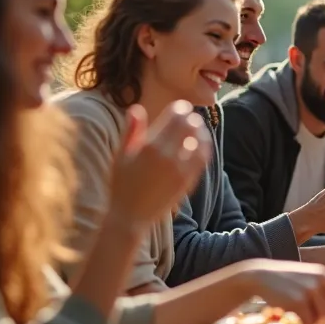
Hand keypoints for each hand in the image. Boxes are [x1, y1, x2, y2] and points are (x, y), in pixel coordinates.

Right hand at [109, 101, 209, 226]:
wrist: (130, 216)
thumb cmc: (121, 184)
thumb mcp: (120, 155)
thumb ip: (131, 131)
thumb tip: (136, 109)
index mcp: (149, 146)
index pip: (175, 117)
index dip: (181, 109)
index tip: (181, 107)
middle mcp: (167, 155)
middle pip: (189, 126)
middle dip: (191, 118)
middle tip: (191, 116)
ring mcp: (180, 170)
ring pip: (200, 142)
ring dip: (201, 132)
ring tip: (198, 128)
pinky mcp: (187, 182)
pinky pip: (202, 159)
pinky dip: (204, 148)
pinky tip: (200, 146)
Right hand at [234, 259, 324, 323]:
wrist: (260, 276)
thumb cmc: (287, 280)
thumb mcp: (308, 277)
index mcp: (324, 274)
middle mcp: (320, 280)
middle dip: (320, 312)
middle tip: (305, 306)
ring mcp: (310, 290)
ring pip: (321, 317)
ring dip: (310, 318)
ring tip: (297, 308)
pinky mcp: (298, 302)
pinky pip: (308, 322)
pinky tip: (293, 316)